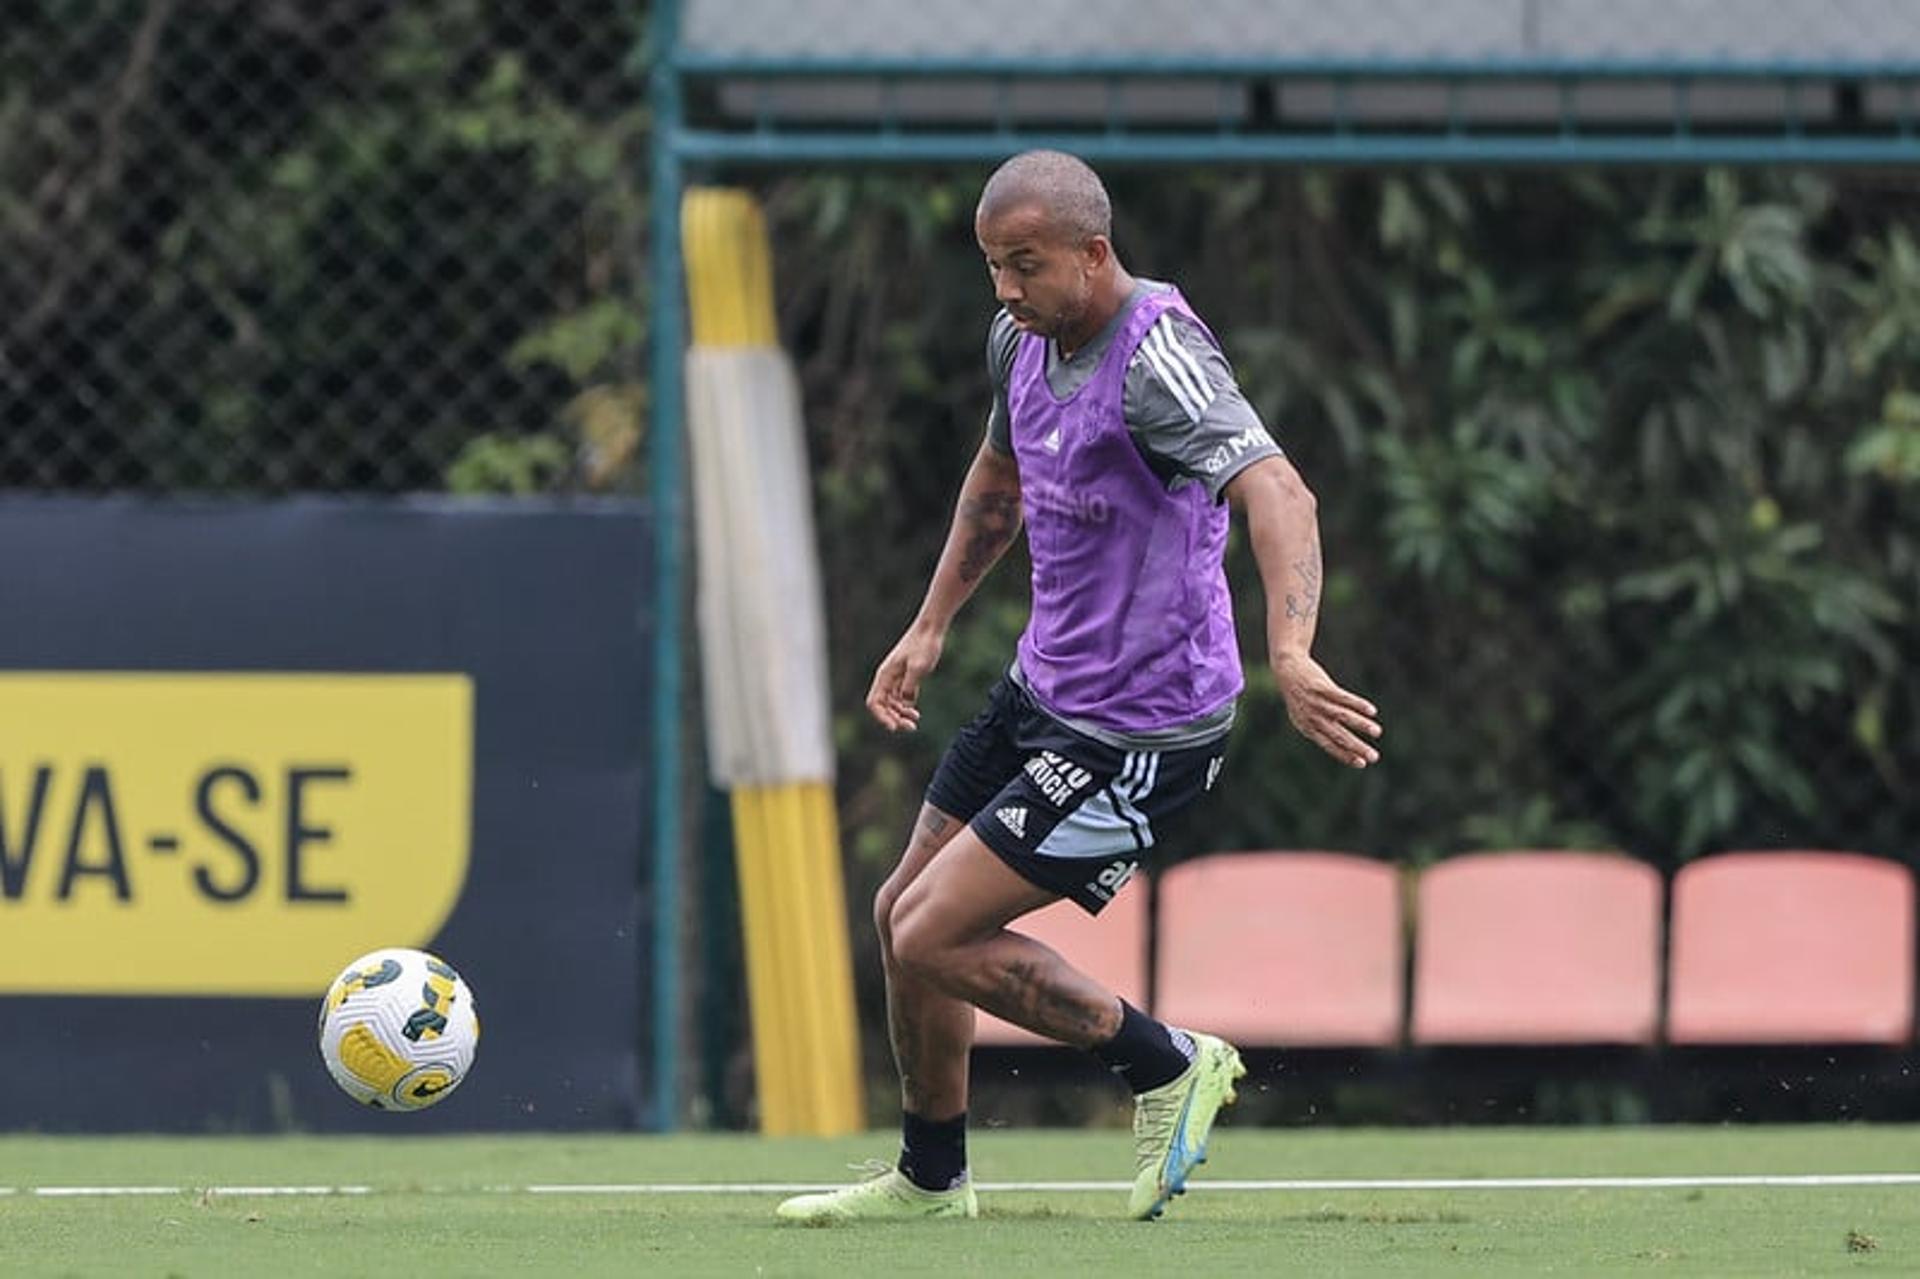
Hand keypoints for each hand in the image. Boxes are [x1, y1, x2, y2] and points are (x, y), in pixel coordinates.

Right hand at [866, 627, 943, 731]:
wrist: (931, 629)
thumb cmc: (924, 645)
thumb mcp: (918, 667)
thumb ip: (909, 687)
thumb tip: (906, 703)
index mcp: (885, 676)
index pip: (875, 702)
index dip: (882, 717)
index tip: (895, 727)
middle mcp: (887, 678)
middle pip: (883, 706)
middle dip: (894, 718)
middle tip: (911, 727)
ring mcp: (896, 678)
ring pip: (892, 703)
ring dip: (900, 714)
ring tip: (915, 720)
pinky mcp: (907, 677)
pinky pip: (901, 697)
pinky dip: (906, 707)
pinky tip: (915, 712)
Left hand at [1273, 652, 1381, 767]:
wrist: (1286, 669)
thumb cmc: (1299, 696)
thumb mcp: (1303, 716)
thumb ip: (1320, 729)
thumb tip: (1341, 744)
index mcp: (1307, 728)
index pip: (1329, 745)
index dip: (1345, 755)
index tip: (1362, 764)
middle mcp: (1312, 717)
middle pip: (1338, 735)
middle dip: (1357, 747)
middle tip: (1374, 757)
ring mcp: (1317, 702)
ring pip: (1343, 716)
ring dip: (1361, 725)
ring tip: (1377, 732)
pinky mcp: (1322, 687)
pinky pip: (1343, 697)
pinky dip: (1358, 704)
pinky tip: (1372, 711)